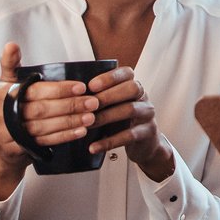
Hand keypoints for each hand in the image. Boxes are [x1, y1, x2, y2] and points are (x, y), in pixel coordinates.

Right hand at [0, 43, 99, 199]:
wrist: (2, 145)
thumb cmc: (10, 109)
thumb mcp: (7, 85)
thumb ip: (11, 65)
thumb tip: (11, 44)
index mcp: (1, 93)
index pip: (35, 90)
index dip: (59, 89)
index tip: (82, 86)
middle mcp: (1, 113)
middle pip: (41, 109)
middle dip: (70, 105)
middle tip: (93, 102)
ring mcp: (7, 133)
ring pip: (44, 126)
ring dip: (70, 121)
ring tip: (91, 116)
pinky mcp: (17, 148)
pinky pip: (44, 142)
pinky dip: (64, 136)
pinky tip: (81, 131)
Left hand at [79, 65, 177, 182]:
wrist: (144, 144)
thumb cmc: (123, 121)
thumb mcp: (114, 106)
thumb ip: (100, 98)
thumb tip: (72, 94)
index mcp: (133, 86)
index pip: (127, 73)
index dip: (109, 77)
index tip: (91, 85)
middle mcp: (143, 97)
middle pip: (132, 88)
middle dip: (108, 95)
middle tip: (89, 105)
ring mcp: (147, 114)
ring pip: (130, 109)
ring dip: (106, 116)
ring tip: (88, 125)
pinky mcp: (147, 132)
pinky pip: (129, 135)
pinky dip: (109, 141)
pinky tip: (94, 146)